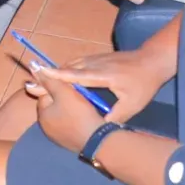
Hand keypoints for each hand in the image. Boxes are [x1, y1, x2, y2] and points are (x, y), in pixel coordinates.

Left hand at [24, 65, 107, 152]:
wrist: (98, 140)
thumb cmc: (79, 114)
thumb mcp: (63, 91)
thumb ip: (49, 79)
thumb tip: (33, 66)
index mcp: (42, 116)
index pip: (45, 94)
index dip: (57, 87)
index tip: (70, 86)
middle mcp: (47, 129)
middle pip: (54, 105)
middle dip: (64, 98)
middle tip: (79, 95)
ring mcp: (59, 138)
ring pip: (63, 115)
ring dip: (72, 108)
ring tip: (84, 105)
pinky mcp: (71, 143)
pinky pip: (72, 125)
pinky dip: (77, 119)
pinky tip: (87, 116)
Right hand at [39, 47, 172, 125]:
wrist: (152, 61)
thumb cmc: (143, 84)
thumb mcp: (133, 105)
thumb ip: (115, 116)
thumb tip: (100, 127)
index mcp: (102, 75)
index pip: (76, 75)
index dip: (58, 75)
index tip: (40, 73)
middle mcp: (95, 64)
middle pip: (68, 69)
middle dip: (49, 76)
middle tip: (31, 83)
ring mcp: (96, 59)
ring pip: (72, 65)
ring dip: (56, 72)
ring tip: (40, 81)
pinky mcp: (98, 58)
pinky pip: (77, 63)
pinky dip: (66, 69)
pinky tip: (61, 76)